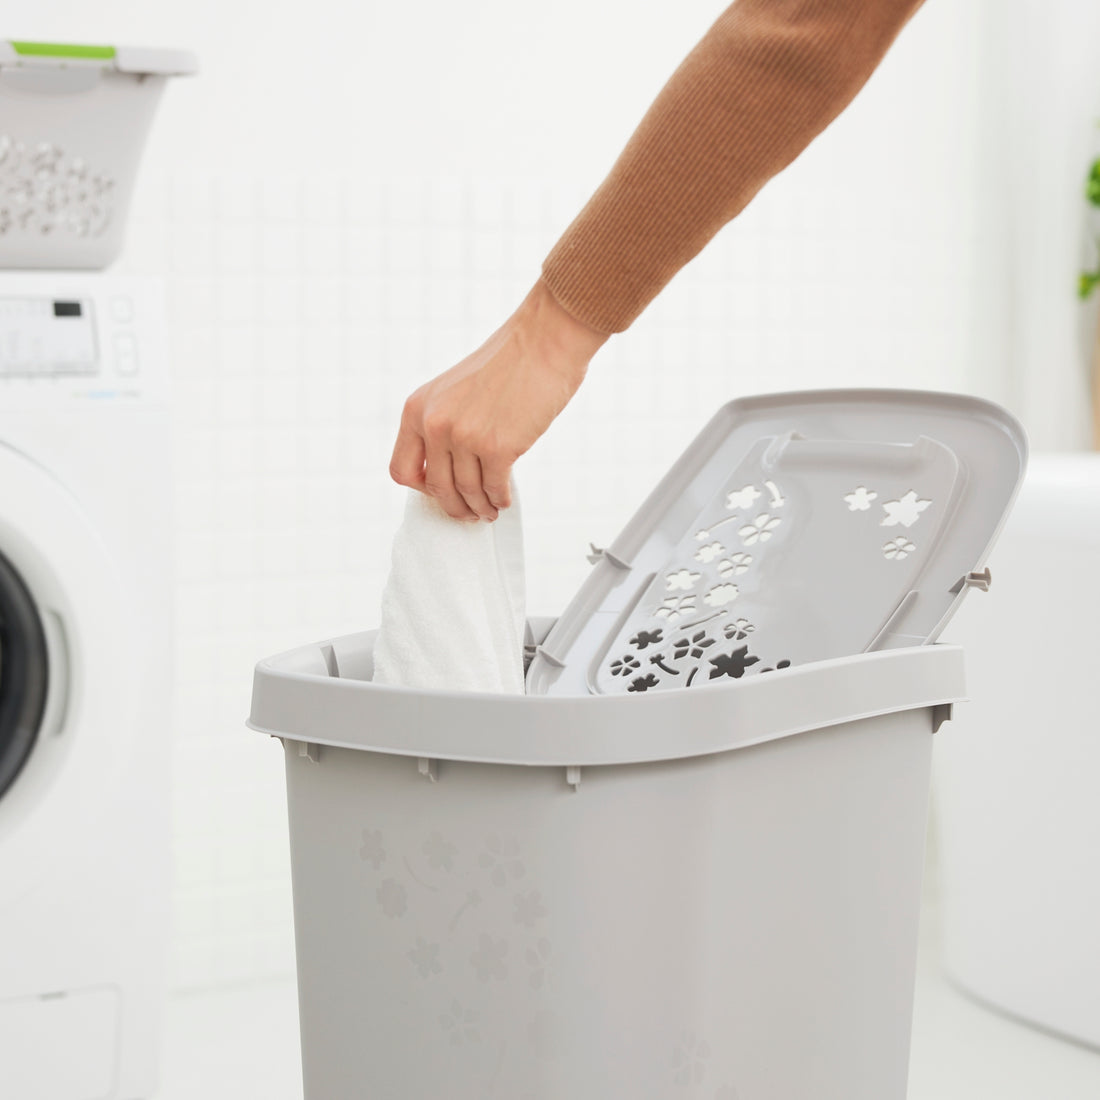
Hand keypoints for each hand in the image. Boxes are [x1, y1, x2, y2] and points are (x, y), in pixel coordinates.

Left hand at [389, 278, 607, 519]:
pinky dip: (499, 500)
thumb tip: (452, 467)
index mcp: (417, 409)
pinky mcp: (498, 447)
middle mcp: (435, 424)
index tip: (443, 490)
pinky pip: (493, 488)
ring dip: (480, 507)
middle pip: (436, 488)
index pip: (402, 469)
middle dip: (455, 507)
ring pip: (466, 492)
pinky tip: (504, 500)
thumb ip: (446, 424)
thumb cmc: (508, 363)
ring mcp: (465, 437)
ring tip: (490, 510)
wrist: (543, 342)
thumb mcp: (455, 391)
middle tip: (470, 513)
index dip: (423, 488)